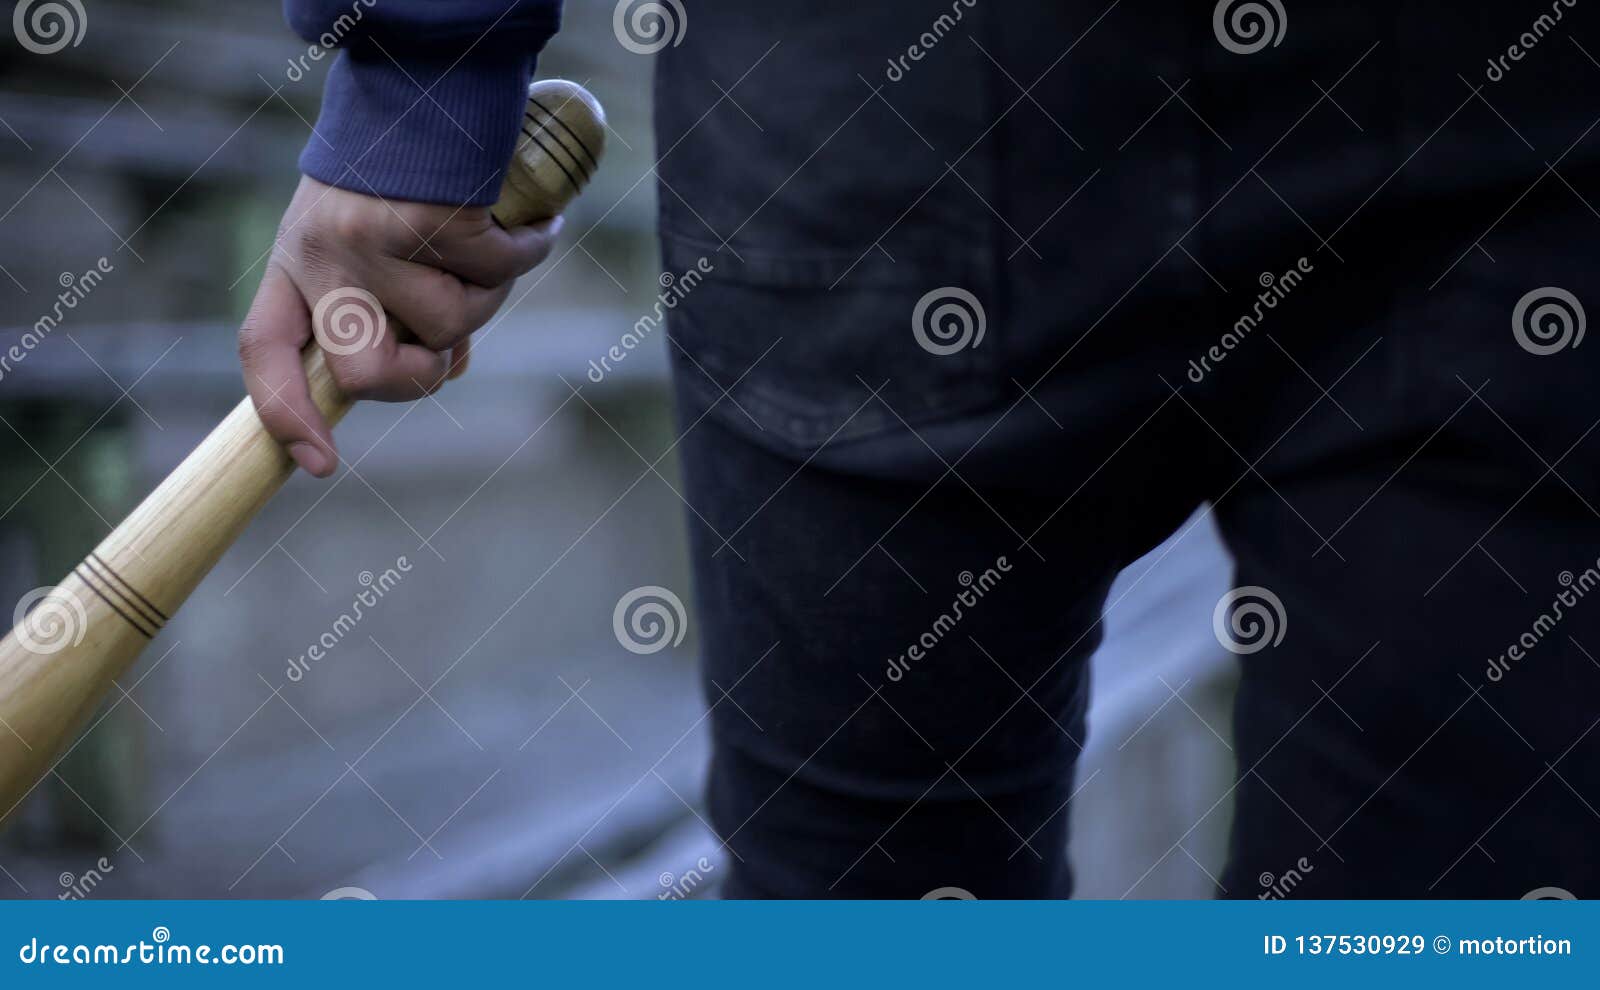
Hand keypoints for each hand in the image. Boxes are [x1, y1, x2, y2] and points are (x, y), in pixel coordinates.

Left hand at [238, 176, 560, 476]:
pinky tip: (525, 223)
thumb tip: (442, 371)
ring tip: (482, 245)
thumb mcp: (366, 239)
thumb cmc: (404, 173)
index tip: (322, 466)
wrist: (427, 79)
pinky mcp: (430, 215)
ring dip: (487, 297)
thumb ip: (386, 307)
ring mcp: (373, 237)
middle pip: (367, 372)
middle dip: (424, 377)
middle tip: (450, 352)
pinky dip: (526, 251)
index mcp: (295, 263)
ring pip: (450, 328)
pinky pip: (498, 273)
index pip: (267, 351)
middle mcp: (321, 254)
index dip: (287, 415)